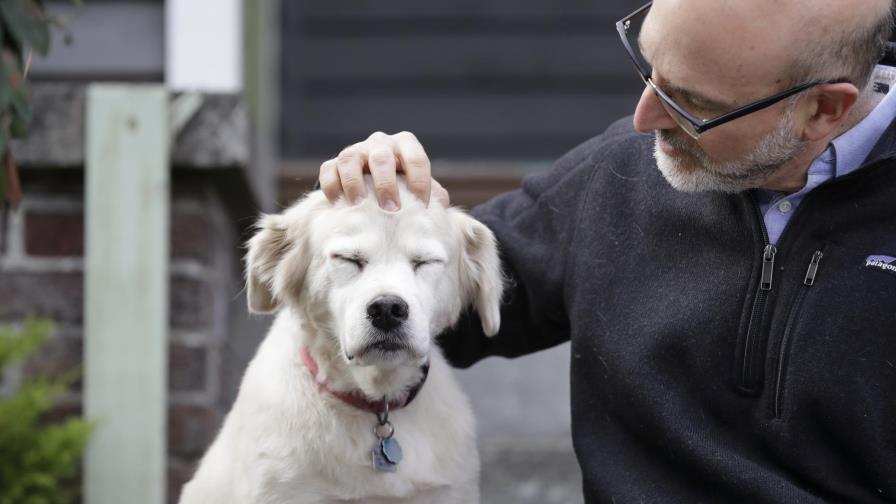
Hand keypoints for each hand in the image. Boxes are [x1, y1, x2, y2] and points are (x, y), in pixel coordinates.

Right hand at [319, 131, 449, 209]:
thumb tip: (438, 206)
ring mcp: (355, 151)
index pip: (416, 158)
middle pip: (382, 158)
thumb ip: (433, 194)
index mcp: (405, 145)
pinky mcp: (333, 163)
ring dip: (354, 182)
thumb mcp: (420, 187)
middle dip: (386, 184)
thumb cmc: (405, 188)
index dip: (420, 182)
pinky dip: (332, 186)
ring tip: (359, 205)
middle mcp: (380, 143)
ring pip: (350, 159)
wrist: (374, 186)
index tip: (422, 206)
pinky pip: (328, 169)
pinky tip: (338, 204)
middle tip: (391, 209)